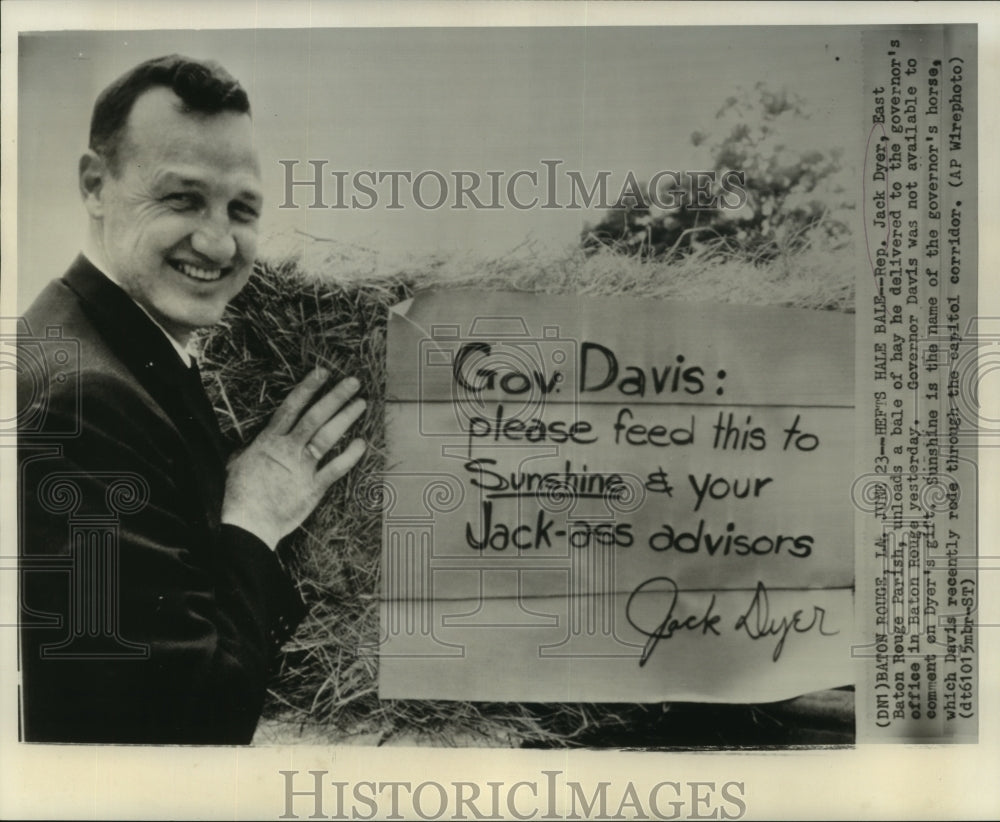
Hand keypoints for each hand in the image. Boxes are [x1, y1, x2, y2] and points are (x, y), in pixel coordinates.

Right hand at [221, 369, 366, 549]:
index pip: (291, 408)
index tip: (322, 372)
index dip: (308, 388)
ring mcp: (302, 468)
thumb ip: (251, 447)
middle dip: (335, 397)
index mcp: (268, 441)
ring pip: (327, 437)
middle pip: (315, 417)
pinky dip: (350, 456)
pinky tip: (362, 443)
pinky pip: (335, 469)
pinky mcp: (313, 488)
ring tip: (361, 403)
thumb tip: (255, 439)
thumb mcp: (236, 462)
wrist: (246, 525)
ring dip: (345, 419)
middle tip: (353, 382)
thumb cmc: (236, 495)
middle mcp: (288, 450)